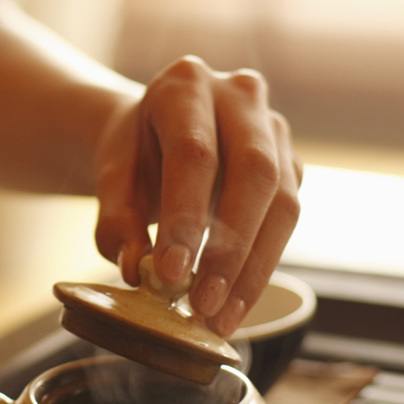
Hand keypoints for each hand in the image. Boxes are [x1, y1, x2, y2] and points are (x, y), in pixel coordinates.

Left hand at [92, 58, 301, 336]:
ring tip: (219, 318)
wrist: (159, 133)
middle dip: (230, 248)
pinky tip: (234, 305)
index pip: (195, 153)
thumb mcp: (112, 176)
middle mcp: (239, 96)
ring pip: (282, 200)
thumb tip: (135, 268)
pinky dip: (261, 268)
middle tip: (202, 304)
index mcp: (185, 85)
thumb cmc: (136, 154)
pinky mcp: (291, 164)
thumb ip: (116, 219)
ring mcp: (273, 128)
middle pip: (253, 172)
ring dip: (252, 268)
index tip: (169, 274)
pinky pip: (288, 219)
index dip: (185, 217)